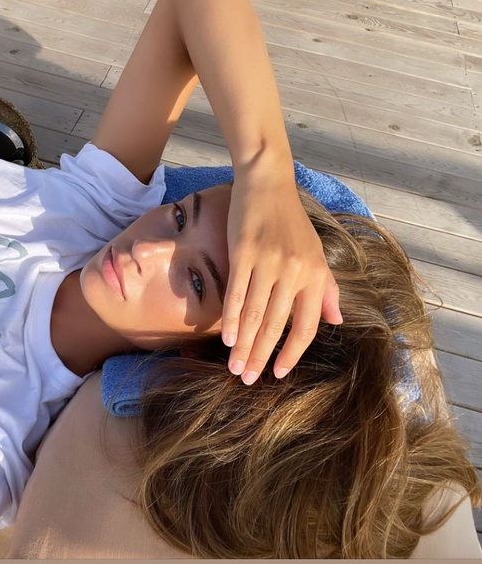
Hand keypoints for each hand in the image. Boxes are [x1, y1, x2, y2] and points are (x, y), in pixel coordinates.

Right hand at [221, 165, 341, 382]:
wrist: (268, 184)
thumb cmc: (292, 221)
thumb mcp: (317, 254)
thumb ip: (326, 289)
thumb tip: (336, 321)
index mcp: (315, 275)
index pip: (307, 325)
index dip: (293, 352)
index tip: (279, 372)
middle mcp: (294, 272)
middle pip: (277, 325)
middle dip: (261, 356)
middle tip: (247, 379)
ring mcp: (268, 262)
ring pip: (255, 314)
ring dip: (244, 345)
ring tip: (235, 366)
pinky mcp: (243, 253)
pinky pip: (237, 294)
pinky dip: (232, 319)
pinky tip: (227, 338)